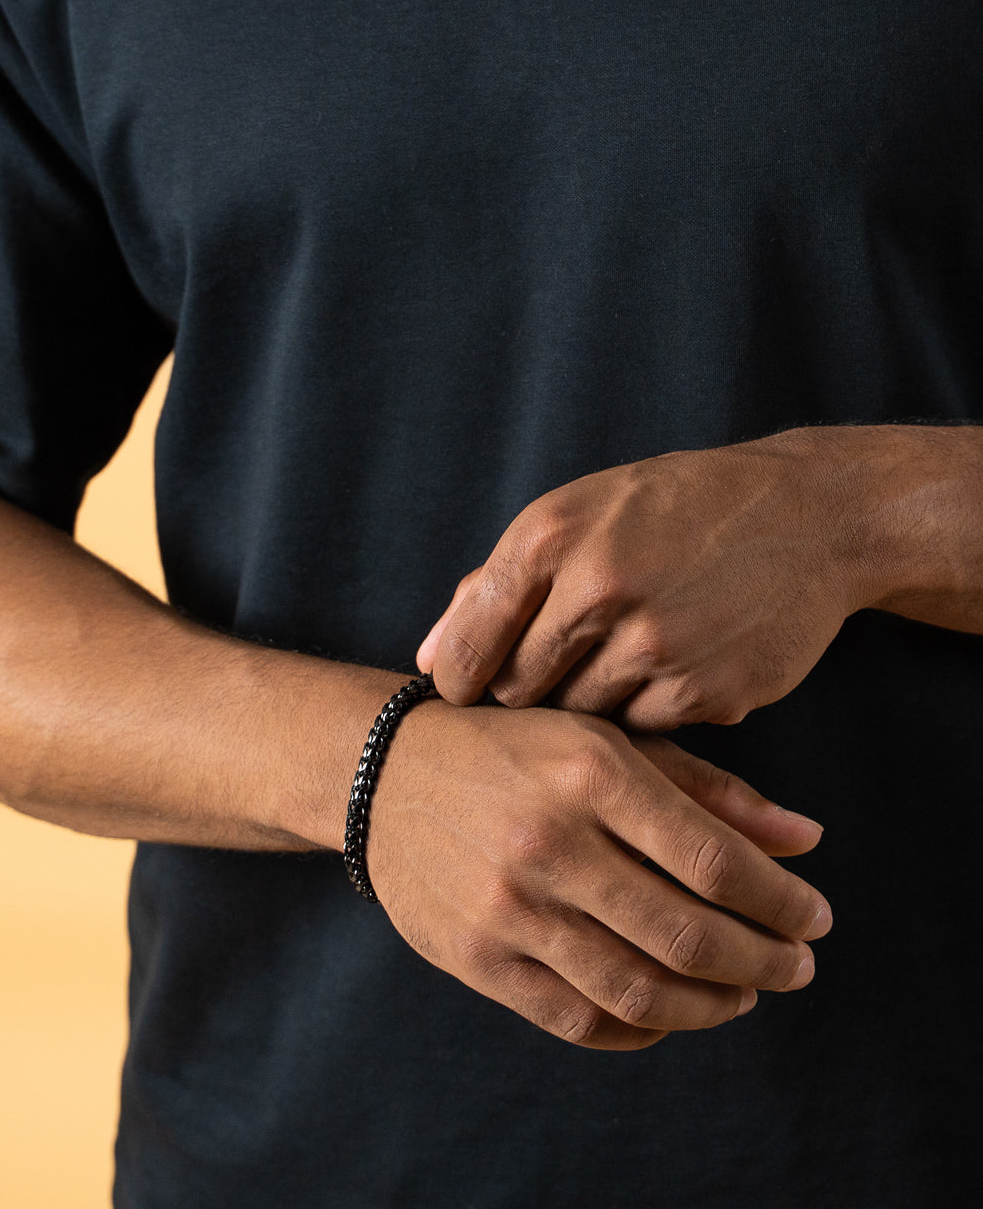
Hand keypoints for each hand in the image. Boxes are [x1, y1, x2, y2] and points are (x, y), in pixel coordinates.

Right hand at [369, 701, 829, 1050]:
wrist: (385, 773)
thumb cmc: (514, 748)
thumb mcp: (606, 741)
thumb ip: (709, 790)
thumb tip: (806, 841)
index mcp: (589, 770)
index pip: (714, 859)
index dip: (781, 901)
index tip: (815, 917)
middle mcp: (548, 839)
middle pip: (686, 935)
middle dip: (764, 962)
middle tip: (797, 966)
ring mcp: (507, 907)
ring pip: (638, 989)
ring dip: (712, 1005)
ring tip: (744, 994)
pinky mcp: (476, 957)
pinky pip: (577, 1019)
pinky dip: (641, 1027)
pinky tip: (671, 1011)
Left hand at [418, 429, 875, 729]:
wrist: (811, 516)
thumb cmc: (677, 509)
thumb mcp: (581, 511)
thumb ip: (498, 583)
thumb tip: (428, 661)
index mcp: (553, 536)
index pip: (469, 647)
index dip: (460, 681)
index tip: (469, 690)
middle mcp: (599, 589)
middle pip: (518, 693)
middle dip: (525, 692)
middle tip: (559, 667)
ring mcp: (657, 646)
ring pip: (579, 718)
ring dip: (588, 702)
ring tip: (625, 652)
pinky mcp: (707, 693)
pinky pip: (643, 730)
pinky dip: (646, 709)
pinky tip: (672, 664)